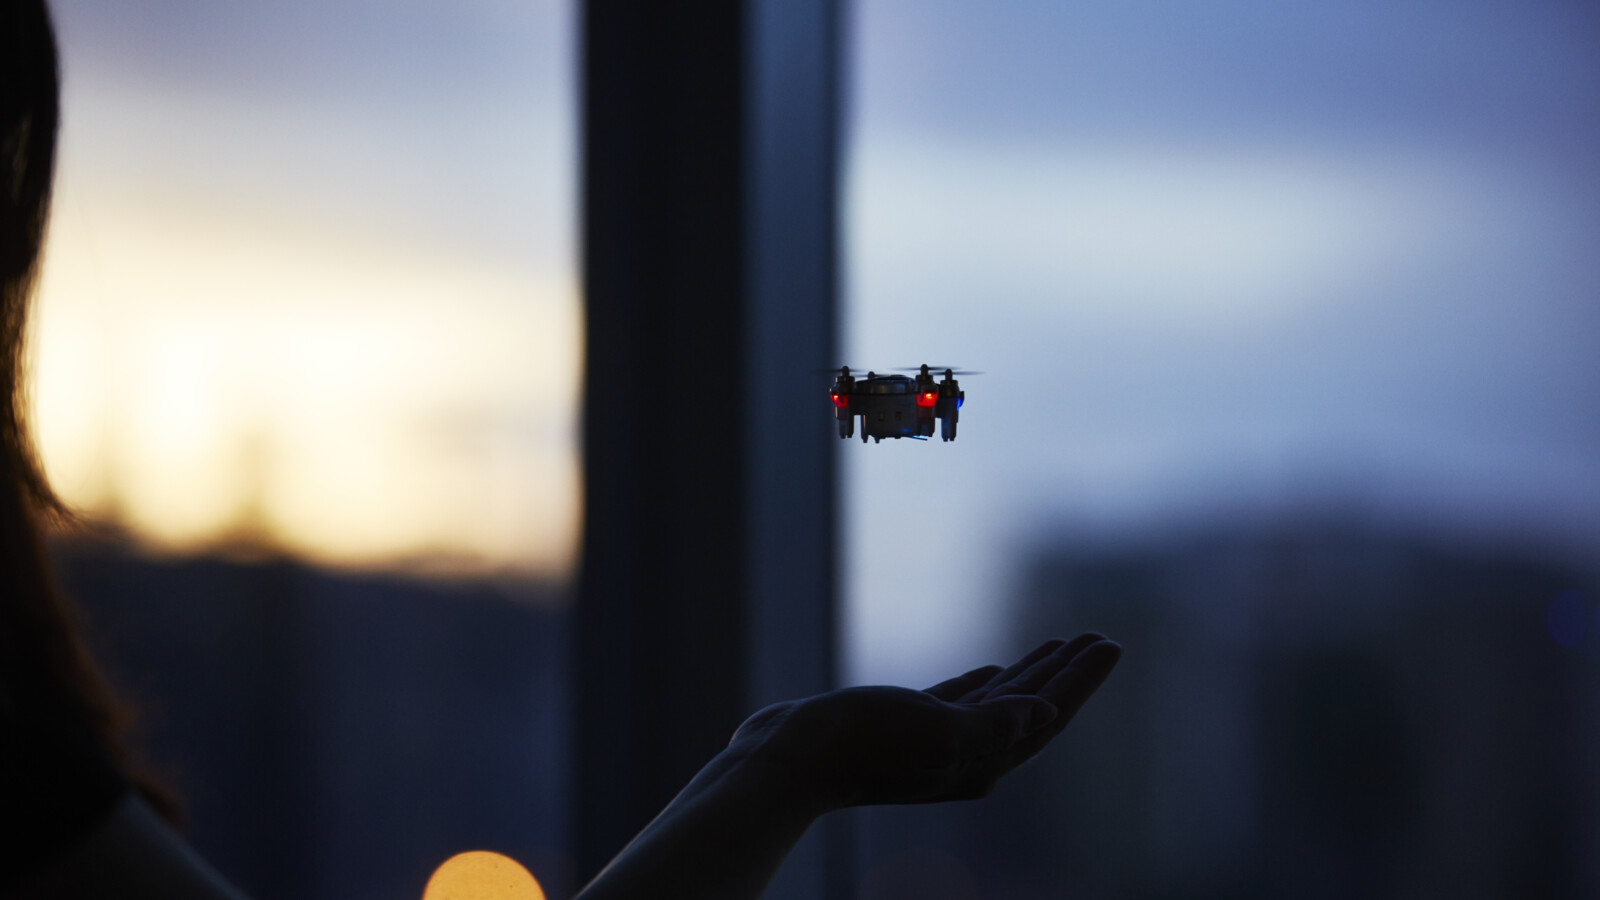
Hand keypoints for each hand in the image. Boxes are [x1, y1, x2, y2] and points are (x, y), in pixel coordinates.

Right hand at [732, 634, 1120, 810]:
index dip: (1081, 681)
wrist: (790, 760)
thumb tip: (1042, 713)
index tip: (1109, 644)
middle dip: (1067, 675)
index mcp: (982, 761)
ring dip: (1032, 673)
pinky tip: (997, 668)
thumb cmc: (861, 744)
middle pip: (1033, 711)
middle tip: (1098, 638)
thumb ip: (991, 722)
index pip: (1047, 716)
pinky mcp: (906, 727)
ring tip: (1061, 642)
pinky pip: (962, 703)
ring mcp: (936, 743)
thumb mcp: (933, 731)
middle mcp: (967, 757)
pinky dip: (986, 684)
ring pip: (1000, 704)